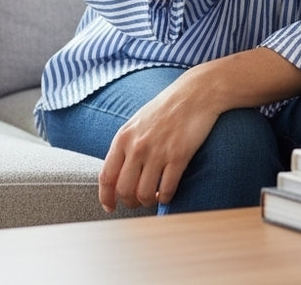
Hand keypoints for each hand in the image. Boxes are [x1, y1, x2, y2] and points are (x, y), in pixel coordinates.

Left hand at [98, 73, 218, 211]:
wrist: (195, 94)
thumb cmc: (166, 108)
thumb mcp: (137, 122)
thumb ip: (126, 144)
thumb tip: (118, 172)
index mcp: (124, 137)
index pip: (106, 176)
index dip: (106, 197)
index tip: (110, 206)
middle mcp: (137, 146)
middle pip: (124, 190)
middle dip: (130, 202)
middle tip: (137, 201)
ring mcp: (158, 152)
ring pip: (144, 194)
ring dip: (148, 202)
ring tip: (153, 197)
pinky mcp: (178, 156)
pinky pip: (167, 190)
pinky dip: (166, 198)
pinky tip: (167, 193)